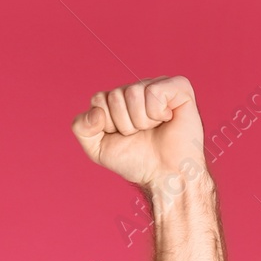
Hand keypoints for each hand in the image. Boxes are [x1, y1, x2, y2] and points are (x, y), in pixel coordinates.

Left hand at [72, 76, 206, 192]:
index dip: (107, 124)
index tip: (122, 136)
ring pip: (134, 93)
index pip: (98, 99)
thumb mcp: (97, 149)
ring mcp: (158, 85)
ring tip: (154, 128)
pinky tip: (167, 119)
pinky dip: (157, 112)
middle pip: (115, 96)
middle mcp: (138, 89)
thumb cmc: (135, 161)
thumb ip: (82, 128)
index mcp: (118, 99)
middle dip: (125, 124)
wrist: (164, 175)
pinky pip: (155, 91)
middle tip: (140, 134)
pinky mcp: (179, 87)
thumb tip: (95, 111)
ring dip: (142, 121)